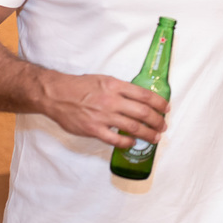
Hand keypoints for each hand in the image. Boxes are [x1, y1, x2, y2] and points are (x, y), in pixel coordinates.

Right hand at [37, 71, 168, 147]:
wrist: (56, 95)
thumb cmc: (80, 86)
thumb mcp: (104, 80)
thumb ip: (121, 89)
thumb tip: (139, 98)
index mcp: (116, 86)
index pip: (145, 95)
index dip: (160, 103)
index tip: (166, 109)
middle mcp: (112, 101)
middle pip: (143, 112)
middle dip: (157, 121)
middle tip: (163, 126)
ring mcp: (103, 116)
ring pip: (133, 127)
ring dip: (148, 134)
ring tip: (155, 137)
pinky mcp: (94, 129)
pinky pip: (116, 139)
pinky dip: (127, 142)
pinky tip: (133, 143)